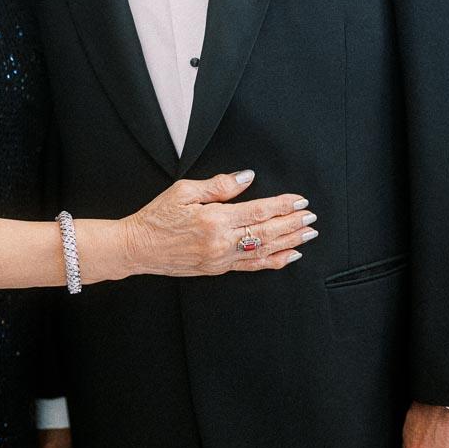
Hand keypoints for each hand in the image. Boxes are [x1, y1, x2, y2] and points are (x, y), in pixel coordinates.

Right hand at [123, 172, 315, 276]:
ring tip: (308, 235)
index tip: (300, 201)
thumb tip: (247, 177)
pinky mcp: (218, 269)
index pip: (258, 211)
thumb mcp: (184, 191)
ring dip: (289, 242)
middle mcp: (221, 243)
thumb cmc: (157, 217)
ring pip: (264, 251)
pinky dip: (273, 261)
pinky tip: (288, 256)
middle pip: (266, 232)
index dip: (282, 205)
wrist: (137, 248)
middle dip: (292, 224)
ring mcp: (221, 260)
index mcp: (214, 220)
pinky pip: (252, 266)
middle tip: (311, 218)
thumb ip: (218, 185)